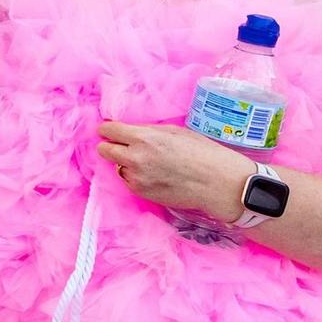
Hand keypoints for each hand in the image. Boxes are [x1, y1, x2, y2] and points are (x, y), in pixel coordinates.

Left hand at [95, 121, 249, 218]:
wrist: (217, 183)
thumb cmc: (202, 153)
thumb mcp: (175, 132)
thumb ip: (147, 131)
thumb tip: (128, 129)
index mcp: (144, 138)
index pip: (108, 130)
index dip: (110, 129)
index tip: (113, 131)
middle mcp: (135, 158)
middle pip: (103, 149)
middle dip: (111, 145)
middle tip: (125, 146)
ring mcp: (136, 177)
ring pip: (116, 166)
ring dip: (126, 163)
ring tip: (150, 163)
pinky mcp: (140, 192)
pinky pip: (128, 180)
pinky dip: (136, 176)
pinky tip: (155, 175)